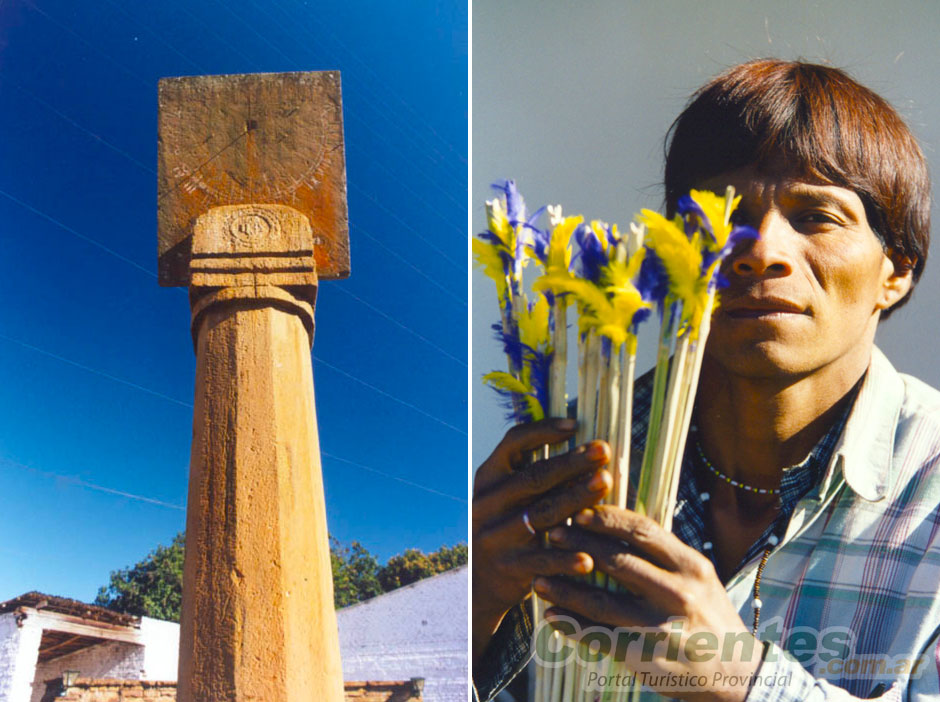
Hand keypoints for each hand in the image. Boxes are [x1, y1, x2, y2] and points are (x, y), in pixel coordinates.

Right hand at [472, 418, 611, 665]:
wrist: (481, 583)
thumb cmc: (508, 527)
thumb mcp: (506, 497)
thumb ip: (532, 472)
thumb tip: (578, 439)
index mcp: (488, 478)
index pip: (512, 443)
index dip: (543, 431)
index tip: (575, 424)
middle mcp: (486, 503)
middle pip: (534, 477)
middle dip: (572, 462)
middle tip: (603, 450)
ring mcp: (495, 536)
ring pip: (541, 514)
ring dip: (576, 497)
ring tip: (606, 482)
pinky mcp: (508, 567)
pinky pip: (542, 561)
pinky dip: (566, 559)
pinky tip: (590, 557)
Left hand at [536, 506, 760, 701]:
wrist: (736, 673)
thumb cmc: (708, 614)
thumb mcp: (698, 576)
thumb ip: (662, 552)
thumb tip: (613, 520)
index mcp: (691, 566)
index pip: (642, 530)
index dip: (606, 518)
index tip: (579, 511)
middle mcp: (679, 593)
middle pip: (617, 561)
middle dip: (578, 545)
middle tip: (552, 535)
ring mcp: (661, 627)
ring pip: (601, 601)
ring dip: (564, 587)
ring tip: (539, 577)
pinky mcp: (646, 657)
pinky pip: (599, 637)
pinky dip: (571, 624)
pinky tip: (552, 614)